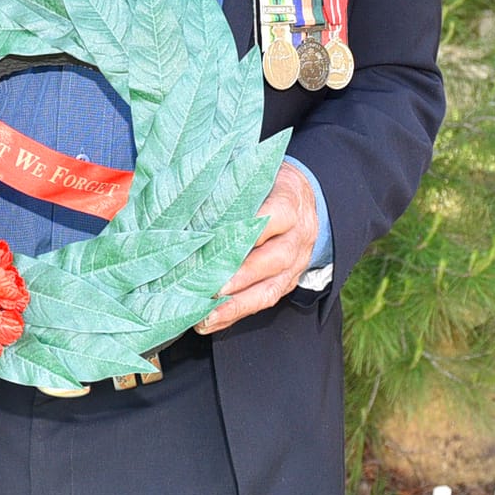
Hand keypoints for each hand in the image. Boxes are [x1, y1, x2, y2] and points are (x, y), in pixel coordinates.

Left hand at [197, 160, 318, 334]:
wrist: (306, 197)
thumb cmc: (267, 182)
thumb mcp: (257, 172)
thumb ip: (232, 182)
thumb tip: (188, 191)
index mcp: (290, 201)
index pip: (275, 215)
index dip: (250, 230)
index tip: (217, 240)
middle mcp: (298, 235)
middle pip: (272, 259)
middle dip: (239, 276)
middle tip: (208, 288)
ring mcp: (296, 262)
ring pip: (270, 288)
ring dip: (236, 305)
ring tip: (205, 317)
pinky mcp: (288, 281)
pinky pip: (264, 301)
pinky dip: (237, 314)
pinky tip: (211, 322)